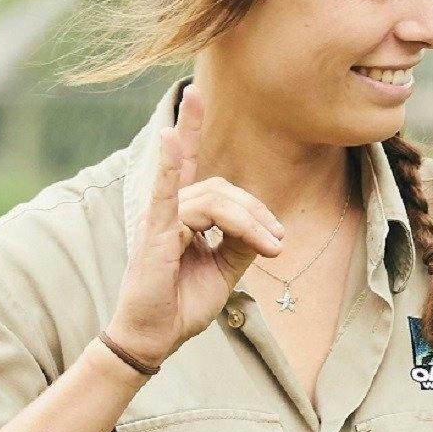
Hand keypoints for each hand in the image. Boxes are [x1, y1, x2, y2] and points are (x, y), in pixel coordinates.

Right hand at [104, 82, 285, 360]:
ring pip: (213, 200)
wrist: (156, 338)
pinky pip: (166, 196)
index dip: (191, 125)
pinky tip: (171, 138)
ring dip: (249, 221)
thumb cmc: (181, 303)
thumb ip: (240, 242)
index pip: (191, 163)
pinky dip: (169, 166)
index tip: (194, 92)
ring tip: (271, 247)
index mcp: (183, 213)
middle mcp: (169, 209)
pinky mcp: (153, 234)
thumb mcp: (224, 270)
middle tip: (279, 243)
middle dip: (257, 213)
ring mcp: (159, 219)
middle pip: (222, 189)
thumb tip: (264, 226)